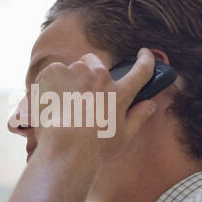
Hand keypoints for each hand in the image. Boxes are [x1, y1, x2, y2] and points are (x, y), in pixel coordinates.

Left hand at [32, 48, 158, 164]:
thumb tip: (150, 104)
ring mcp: (76, 71)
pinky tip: (51, 100)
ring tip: (64, 102)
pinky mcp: (54, 71)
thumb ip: (138, 116)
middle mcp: (100, 77)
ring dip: (70, 79)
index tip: (145, 54)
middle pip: (96, 63)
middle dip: (91, 72)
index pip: (141, 70)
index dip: (146, 60)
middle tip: (84, 92)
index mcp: (119, 93)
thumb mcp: (123, 136)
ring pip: (73, 68)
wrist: (64, 148)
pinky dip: (51, 83)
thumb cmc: (94, 147)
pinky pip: (54, 72)